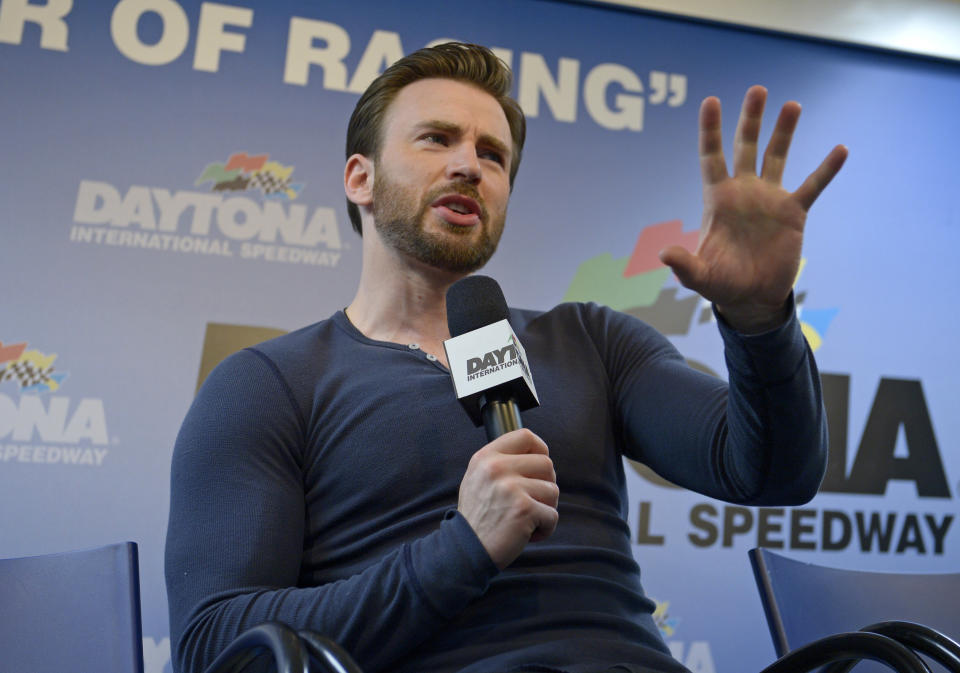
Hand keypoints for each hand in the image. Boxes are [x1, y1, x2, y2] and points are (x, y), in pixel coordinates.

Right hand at [458, 429, 558, 569]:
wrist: (466, 551)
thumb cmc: (477, 518)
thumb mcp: (478, 479)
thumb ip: (501, 463)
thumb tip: (537, 454)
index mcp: (485, 457)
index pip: (525, 436)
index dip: (540, 449)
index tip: (540, 467)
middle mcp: (497, 468)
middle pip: (546, 463)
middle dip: (546, 485)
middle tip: (531, 502)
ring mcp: (511, 487)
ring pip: (553, 490)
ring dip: (546, 509)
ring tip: (526, 520)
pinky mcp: (524, 509)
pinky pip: (552, 515)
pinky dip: (545, 529)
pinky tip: (527, 535)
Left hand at [659, 85, 847, 332]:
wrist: (752, 297)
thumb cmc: (721, 284)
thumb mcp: (700, 276)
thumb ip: (684, 264)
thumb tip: (664, 255)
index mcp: (718, 199)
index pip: (711, 157)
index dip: (710, 130)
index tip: (710, 101)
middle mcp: (744, 192)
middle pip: (745, 147)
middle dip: (750, 119)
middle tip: (757, 90)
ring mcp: (769, 199)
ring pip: (776, 157)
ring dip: (784, 131)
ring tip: (792, 105)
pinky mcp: (794, 213)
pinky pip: (812, 185)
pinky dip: (826, 169)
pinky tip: (840, 149)